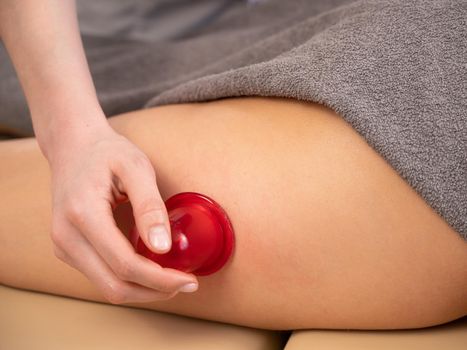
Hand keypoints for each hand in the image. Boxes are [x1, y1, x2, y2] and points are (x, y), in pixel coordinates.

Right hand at [47, 122, 198, 303]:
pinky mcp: (68, 249)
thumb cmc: (106, 152)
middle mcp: (66, 236)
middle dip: (154, 291)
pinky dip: (129, 279)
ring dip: (143, 290)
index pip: (124, 264)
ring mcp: (63, 245)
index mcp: (83, 214)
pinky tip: (151, 268)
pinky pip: (101, 276)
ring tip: (172, 278)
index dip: (160, 279)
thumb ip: (149, 206)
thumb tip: (163, 247)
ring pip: (107, 287)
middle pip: (114, 286)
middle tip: (186, 283)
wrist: (73, 146)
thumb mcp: (135, 167)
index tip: (189, 279)